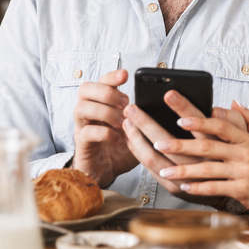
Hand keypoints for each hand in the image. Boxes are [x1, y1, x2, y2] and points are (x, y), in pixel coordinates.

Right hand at [71, 69, 137, 186]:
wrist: (106, 173)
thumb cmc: (121, 149)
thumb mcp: (136, 131)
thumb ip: (145, 118)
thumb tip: (167, 106)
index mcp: (100, 104)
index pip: (100, 82)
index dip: (111, 76)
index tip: (126, 75)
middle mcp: (88, 113)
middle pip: (84, 89)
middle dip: (106, 92)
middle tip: (125, 102)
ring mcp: (82, 128)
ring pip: (81, 108)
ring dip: (105, 112)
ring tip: (123, 121)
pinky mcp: (82, 145)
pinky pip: (86, 133)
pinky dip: (105, 133)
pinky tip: (119, 139)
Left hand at [146, 103, 248, 216]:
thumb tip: (234, 101)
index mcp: (245, 138)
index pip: (220, 125)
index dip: (200, 121)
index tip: (180, 118)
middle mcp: (243, 153)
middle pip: (208, 145)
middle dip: (181, 144)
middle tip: (159, 142)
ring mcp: (242, 172)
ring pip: (207, 169)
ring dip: (183, 170)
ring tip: (164, 171)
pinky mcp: (241, 189)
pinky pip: (215, 187)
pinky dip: (198, 188)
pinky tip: (183, 187)